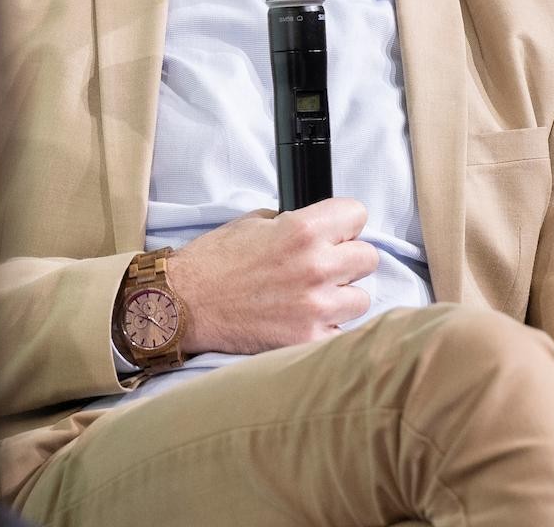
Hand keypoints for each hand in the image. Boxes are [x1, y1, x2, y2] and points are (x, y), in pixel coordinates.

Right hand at [164, 198, 377, 355]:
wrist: (185, 304)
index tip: (336, 232)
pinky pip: (340, 333)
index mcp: (302, 230)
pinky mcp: (307, 340)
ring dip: (340, 297)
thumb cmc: (215, 261)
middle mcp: (315, 267)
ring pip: (360, 299)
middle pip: (368, 258)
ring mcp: (314, 307)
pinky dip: (325, 329)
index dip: (345, 223)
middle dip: (347, 259)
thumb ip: (296, 223)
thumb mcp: (255, 222)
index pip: (358, 214)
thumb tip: (324, 230)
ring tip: (311, 297)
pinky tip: (302, 320)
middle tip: (324, 266)